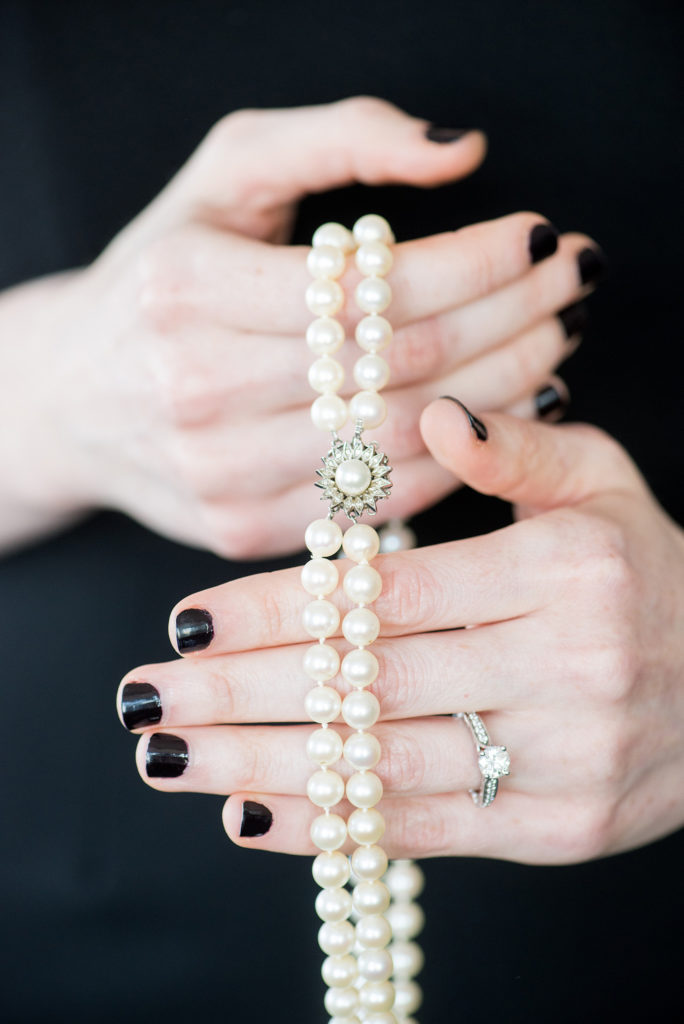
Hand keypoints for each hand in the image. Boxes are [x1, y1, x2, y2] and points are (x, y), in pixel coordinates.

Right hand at [1, 97, 601, 555]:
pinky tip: (496, 413)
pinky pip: (377, 503)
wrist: (76, 396)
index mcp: (189, 288)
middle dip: (513, 319)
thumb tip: (460, 153)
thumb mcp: (223, 175)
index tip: (538, 236)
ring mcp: (220, 472)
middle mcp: (198, 388)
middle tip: (568, 286)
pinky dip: (450, 459)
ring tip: (552, 343)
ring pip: (401, 440)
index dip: (477, 259)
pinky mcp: (242, 529)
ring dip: (502, 390)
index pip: (372, 283)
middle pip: (401, 365)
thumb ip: (338, 139)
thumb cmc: (160, 275)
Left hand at [119, 398, 683, 862]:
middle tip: (144, 695)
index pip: (390, 594)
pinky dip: (332, 827)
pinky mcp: (561, 831)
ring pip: (384, 768)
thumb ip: (517, 450)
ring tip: (168, 756)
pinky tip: (249, 811)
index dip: (280, 610)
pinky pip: (427, 832)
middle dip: (242, 694)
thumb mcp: (602, 483)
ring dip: (262, 767)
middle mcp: (566, 668)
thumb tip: (430, 417)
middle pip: (370, 685)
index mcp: (566, 569)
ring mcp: (565, 761)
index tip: (187, 619)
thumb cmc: (648, 571)